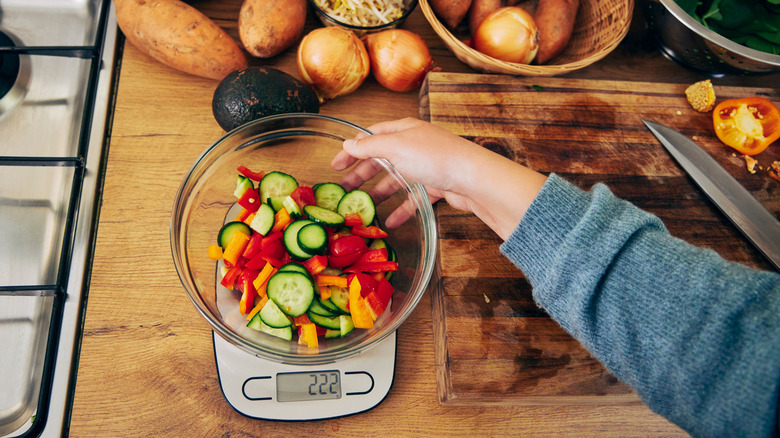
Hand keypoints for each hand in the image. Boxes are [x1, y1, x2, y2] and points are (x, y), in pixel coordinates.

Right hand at [331, 117, 546, 239]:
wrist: (473, 178)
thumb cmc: (435, 157)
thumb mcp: (396, 146)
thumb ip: (370, 146)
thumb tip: (348, 144)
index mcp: (404, 130)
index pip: (371, 137)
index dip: (352, 150)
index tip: (335, 165)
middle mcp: (415, 145)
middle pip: (382, 158)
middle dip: (362, 173)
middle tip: (343, 188)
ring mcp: (427, 166)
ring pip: (397, 179)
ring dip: (379, 192)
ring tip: (362, 207)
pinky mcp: (438, 185)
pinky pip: (414, 197)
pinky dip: (402, 208)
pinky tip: (390, 221)